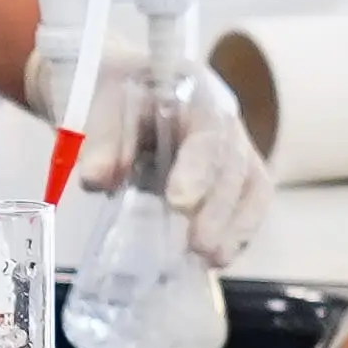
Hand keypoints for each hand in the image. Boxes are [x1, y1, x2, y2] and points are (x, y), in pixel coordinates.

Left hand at [74, 58, 272, 266]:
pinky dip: (237, 232)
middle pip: (234, 165)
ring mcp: (233, 147)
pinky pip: (248, 203)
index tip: (179, 202)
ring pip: (252, 186)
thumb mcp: (95, 102)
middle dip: (219, 209)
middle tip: (200, 245)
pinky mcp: (231, 177)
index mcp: (191, 91)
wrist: (115, 88)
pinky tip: (218, 257)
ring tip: (214, 259)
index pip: (206, 130)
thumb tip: (96, 179)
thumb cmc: (109, 90)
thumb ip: (99, 138)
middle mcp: (222, 119)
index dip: (197, 168)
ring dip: (236, 227)